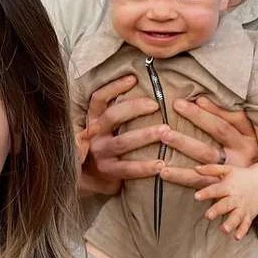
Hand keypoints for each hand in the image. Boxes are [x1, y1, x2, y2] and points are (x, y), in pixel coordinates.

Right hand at [81, 75, 165, 196]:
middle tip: (156, 105)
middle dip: (134, 108)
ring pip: (122, 142)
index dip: (114, 87)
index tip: (133, 78)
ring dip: (145, 135)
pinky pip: (127, 169)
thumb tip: (141, 85)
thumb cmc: (107, 145)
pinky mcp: (107, 172)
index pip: (99, 99)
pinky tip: (161, 164)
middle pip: (112, 116)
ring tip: (166, 131)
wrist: (91, 178)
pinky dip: (145, 167)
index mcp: (94, 120)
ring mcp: (100, 153)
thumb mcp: (104, 127)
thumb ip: (117, 112)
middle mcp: (94, 135)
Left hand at [157, 96, 257, 188]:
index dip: (215, 108)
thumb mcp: (246, 135)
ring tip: (164, 136)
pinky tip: (163, 171)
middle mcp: (243, 152)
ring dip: (184, 144)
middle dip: (198, 117)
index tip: (196, 98)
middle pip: (220, 130)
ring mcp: (232, 170)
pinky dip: (180, 176)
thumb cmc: (245, 154)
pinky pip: (198, 180)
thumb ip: (229, 117)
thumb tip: (200, 99)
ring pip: (206, 154)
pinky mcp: (220, 187)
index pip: (233, 118)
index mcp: (249, 137)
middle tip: (177, 105)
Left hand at [192, 164, 257, 239]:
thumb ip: (211, 169)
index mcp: (229, 186)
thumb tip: (195, 169)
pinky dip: (242, 231)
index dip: (206, 193)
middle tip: (208, 216)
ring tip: (223, 230)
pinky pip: (246, 224)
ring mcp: (243, 207)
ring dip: (230, 224)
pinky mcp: (249, 215)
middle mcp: (236, 198)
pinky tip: (236, 237)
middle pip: (226, 205)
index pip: (216, 190)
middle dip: (217, 211)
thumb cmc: (242, 176)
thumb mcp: (228, 170)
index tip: (196, 196)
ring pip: (236, 217)